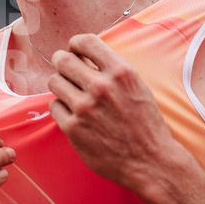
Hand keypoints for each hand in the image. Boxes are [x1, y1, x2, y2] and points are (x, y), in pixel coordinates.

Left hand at [46, 33, 177, 190]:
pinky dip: (61, 108)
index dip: (75, 44)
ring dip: (61, 85)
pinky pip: (54, 106)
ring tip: (72, 95)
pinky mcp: (73, 128)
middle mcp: (101, 87)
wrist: (151, 162)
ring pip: (54, 81)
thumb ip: (112, 70)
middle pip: (62, 59)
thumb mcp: (137, 87)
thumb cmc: (146, 125)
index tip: (75, 51)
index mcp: (121, 72)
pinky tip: (74, 114)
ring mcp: (84, 108)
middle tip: (68, 72)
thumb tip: (84, 56)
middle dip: (63, 63)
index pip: (85, 41)